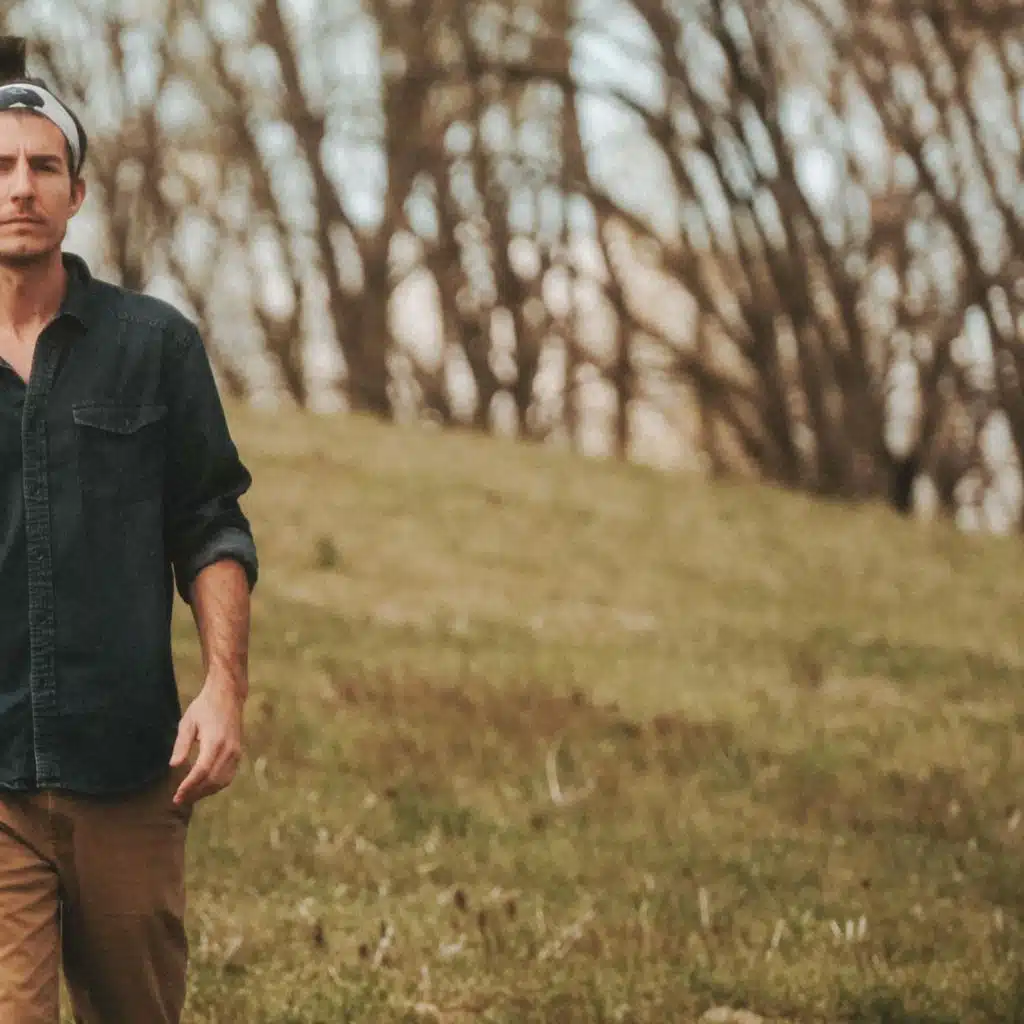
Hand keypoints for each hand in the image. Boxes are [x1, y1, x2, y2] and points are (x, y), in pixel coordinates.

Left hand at [169, 675, 244, 805]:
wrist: (228, 695)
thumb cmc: (205, 706)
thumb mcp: (188, 722)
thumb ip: (181, 745)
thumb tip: (174, 766)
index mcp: (214, 741)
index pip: (201, 771)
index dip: (188, 786)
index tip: (176, 796)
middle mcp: (228, 749)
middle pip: (212, 780)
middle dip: (195, 793)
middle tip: (178, 799)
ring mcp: (236, 752)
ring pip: (222, 781)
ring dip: (206, 792)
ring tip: (190, 796)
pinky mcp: (238, 752)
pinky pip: (229, 775)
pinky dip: (217, 785)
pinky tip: (204, 786)